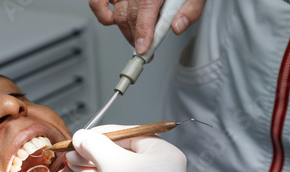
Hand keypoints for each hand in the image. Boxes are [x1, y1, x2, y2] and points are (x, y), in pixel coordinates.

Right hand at [67, 126, 190, 171]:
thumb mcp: (112, 163)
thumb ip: (95, 144)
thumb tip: (81, 135)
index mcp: (162, 153)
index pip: (129, 134)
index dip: (102, 134)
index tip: (81, 137)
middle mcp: (160, 169)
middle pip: (121, 153)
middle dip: (93, 153)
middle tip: (71, 154)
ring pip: (117, 171)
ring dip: (93, 167)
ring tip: (72, 165)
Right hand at [89, 0, 205, 53]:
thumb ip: (191, 8)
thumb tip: (178, 26)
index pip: (146, 7)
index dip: (143, 30)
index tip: (143, 48)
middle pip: (132, 15)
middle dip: (138, 38)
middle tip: (146, 49)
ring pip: (119, 15)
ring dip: (127, 32)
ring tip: (138, 39)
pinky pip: (98, 2)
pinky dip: (102, 15)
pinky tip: (112, 21)